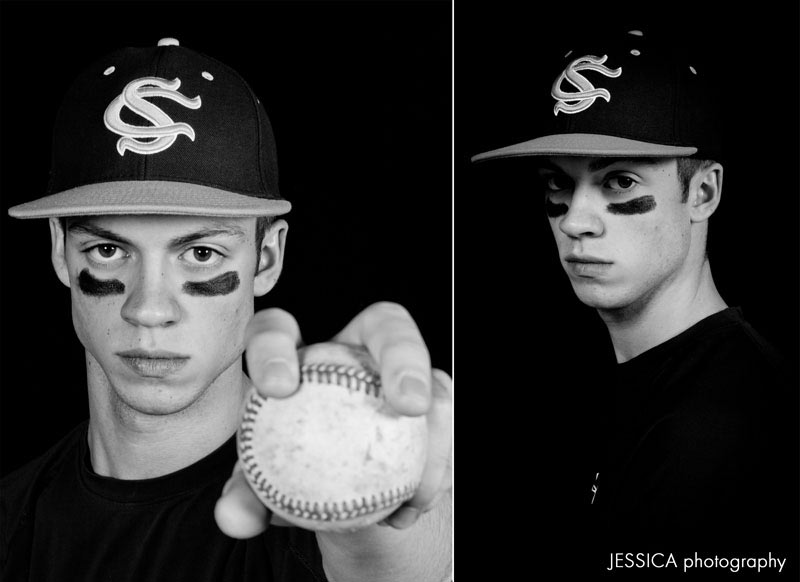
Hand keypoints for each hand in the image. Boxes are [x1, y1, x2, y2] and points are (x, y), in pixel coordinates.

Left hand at [214, 301, 452, 537]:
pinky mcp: (438, 406)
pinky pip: (450, 430)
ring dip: (434, 437)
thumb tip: (234, 517)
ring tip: (414, 492)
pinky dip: (437, 470)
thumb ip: (247, 496)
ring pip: (437, 384)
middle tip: (407, 405)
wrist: (337, 490)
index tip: (279, 388)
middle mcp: (358, 352)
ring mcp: (405, 377)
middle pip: (389, 326)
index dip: (275, 345)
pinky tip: (410, 509)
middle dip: (404, 356)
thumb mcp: (263, 486)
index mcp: (300, 357)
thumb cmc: (292, 470)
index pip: (279, 330)